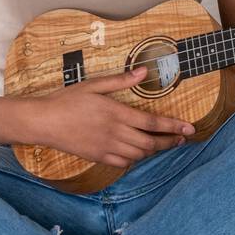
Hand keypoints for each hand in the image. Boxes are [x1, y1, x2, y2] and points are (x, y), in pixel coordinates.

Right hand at [37, 66, 196, 167]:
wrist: (44, 122)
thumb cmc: (68, 100)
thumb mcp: (94, 84)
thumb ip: (121, 80)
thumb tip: (144, 72)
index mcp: (116, 113)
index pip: (153, 122)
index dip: (173, 126)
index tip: (189, 128)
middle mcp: (115, 133)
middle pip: (150, 142)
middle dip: (169, 142)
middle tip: (181, 139)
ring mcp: (107, 148)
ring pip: (139, 155)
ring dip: (153, 150)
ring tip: (162, 144)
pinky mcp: (98, 157)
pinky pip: (123, 163)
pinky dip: (135, 159)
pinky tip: (137, 152)